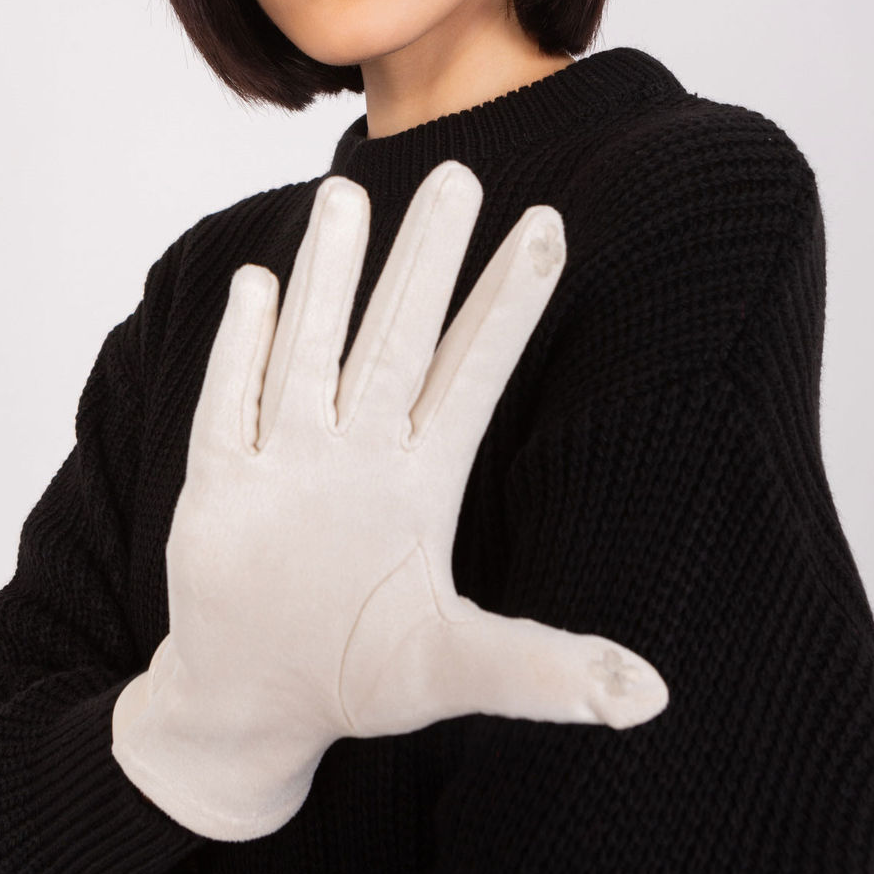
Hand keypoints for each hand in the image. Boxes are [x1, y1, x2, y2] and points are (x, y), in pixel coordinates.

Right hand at [111, 160, 668, 839]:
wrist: (255, 704)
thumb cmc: (357, 677)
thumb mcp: (456, 671)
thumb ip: (545, 673)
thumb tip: (652, 699)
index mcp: (421, 481)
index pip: (473, 371)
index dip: (508, 302)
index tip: (550, 225)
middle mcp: (359, 453)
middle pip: (397, 335)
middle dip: (426, 259)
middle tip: (456, 170)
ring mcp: (288, 462)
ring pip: (311, 347)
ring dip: (329, 277)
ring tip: (346, 195)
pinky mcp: (221, 486)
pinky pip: (232, 403)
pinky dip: (241, 348)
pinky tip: (258, 285)